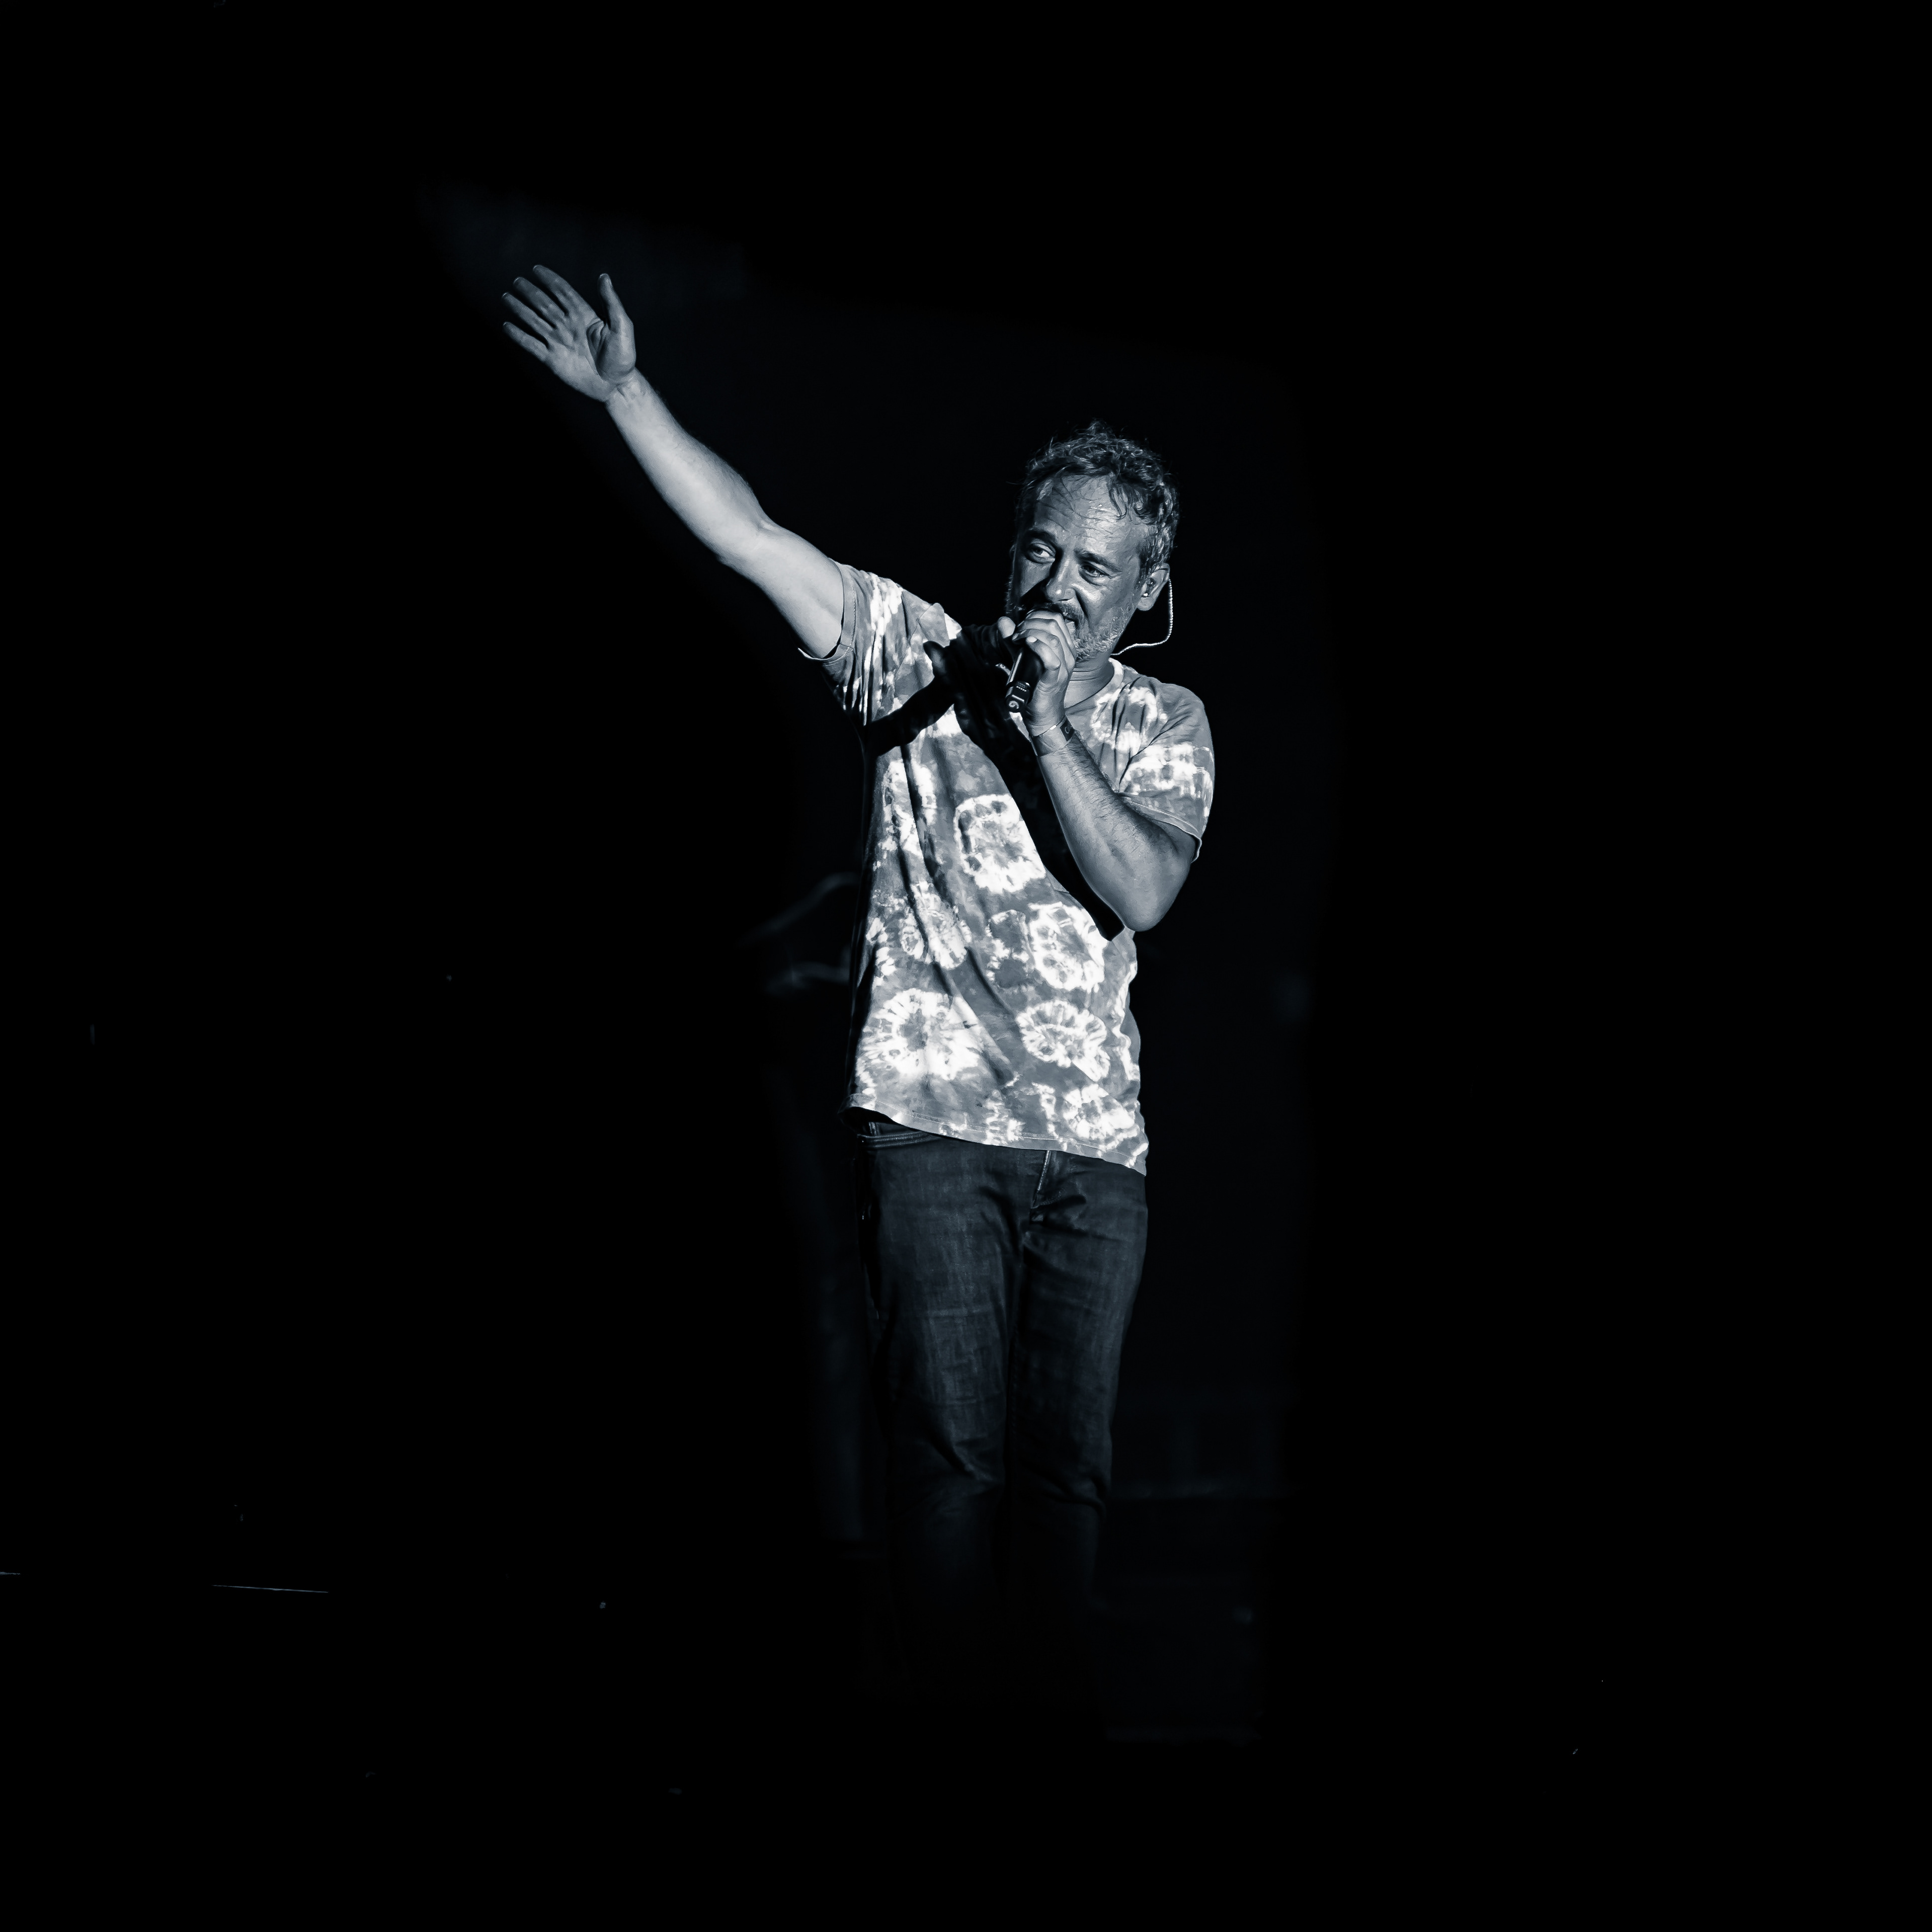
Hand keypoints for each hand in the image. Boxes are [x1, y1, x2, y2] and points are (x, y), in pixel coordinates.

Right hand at [500, 267, 635, 401]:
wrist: (617, 387)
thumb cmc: (623, 358)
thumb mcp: (622, 327)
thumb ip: (611, 302)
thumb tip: (604, 277)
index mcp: (583, 316)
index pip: (563, 292)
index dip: (550, 280)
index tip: (536, 269)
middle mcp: (568, 326)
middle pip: (545, 304)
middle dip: (530, 292)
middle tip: (517, 281)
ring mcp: (559, 342)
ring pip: (535, 321)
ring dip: (520, 309)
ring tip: (506, 298)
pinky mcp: (553, 360)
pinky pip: (532, 345)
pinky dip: (519, 336)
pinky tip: (507, 326)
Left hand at [997, 609, 1076, 732]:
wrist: (1043, 714)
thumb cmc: (1035, 687)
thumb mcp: (1024, 657)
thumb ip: (1014, 639)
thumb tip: (1003, 620)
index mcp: (1065, 647)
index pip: (1056, 618)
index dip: (1037, 614)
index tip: (1022, 624)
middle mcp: (1068, 654)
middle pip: (1053, 624)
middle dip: (1031, 622)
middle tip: (1017, 633)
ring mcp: (1064, 666)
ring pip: (1052, 638)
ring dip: (1030, 633)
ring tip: (1017, 639)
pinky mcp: (1055, 678)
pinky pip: (1051, 658)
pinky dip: (1037, 647)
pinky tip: (1026, 645)